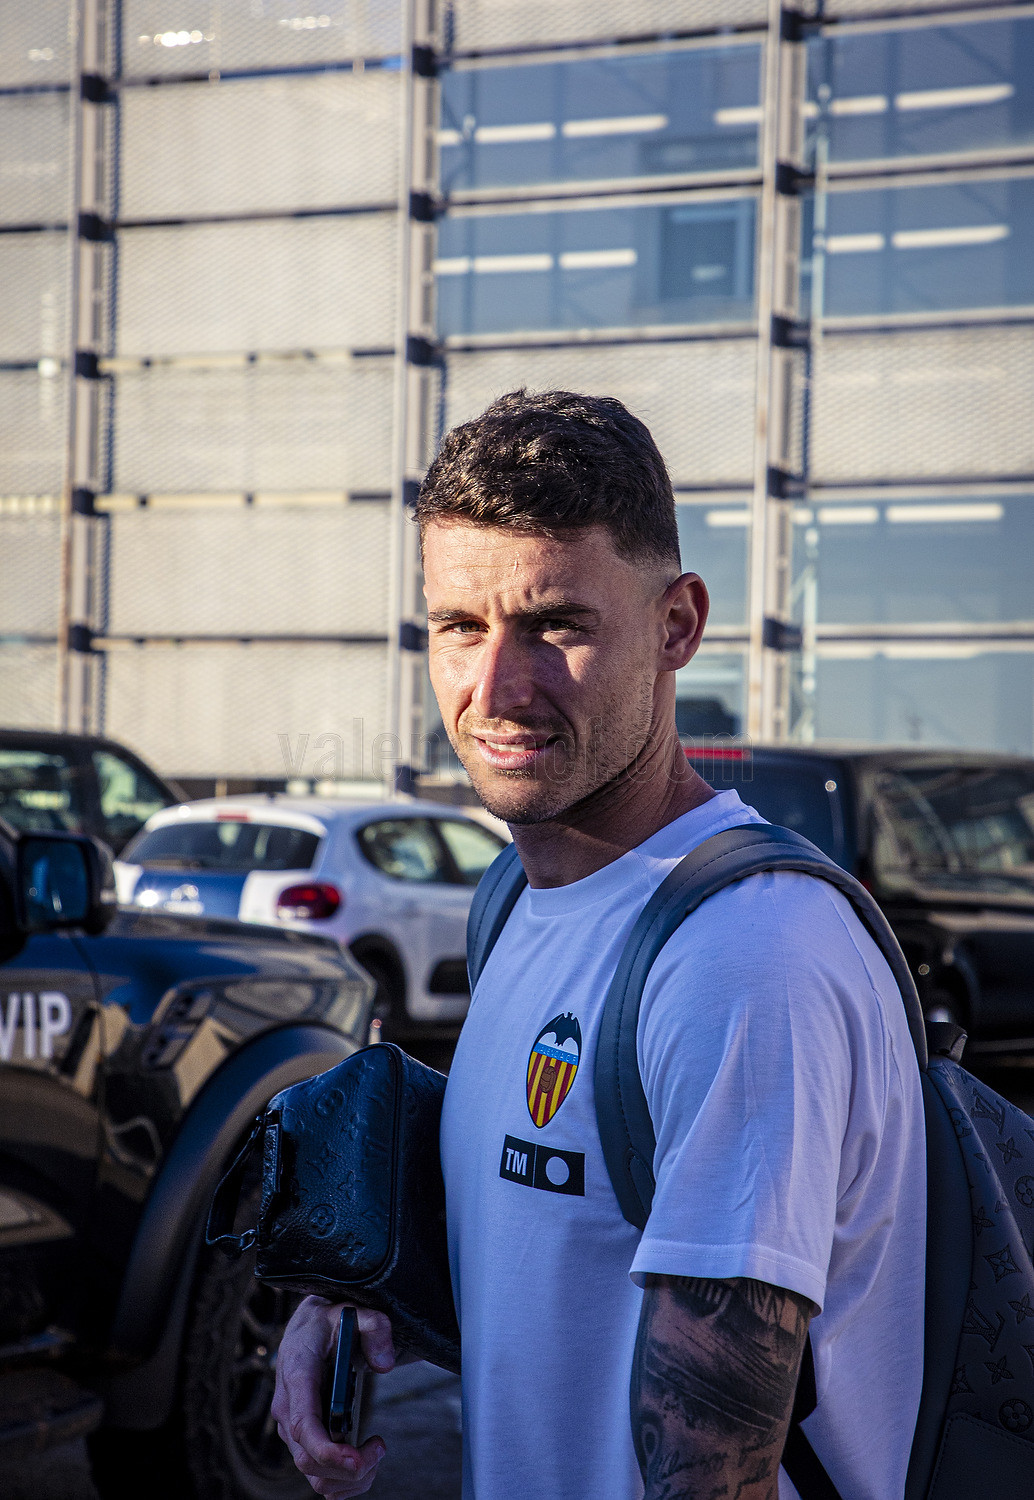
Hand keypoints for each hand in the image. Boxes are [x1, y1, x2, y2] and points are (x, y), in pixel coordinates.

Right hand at [272, 1296, 395, 1496]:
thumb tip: (385, 1365)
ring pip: (313, 1474)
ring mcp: (292, 1428)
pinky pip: (316, 1475)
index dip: (329, 1451)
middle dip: (349, 1468)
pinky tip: (363, 1463)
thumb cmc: (329, 1322)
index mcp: (297, 1376)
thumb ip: (375, 1327)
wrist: (307, 1328)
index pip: (305, 1425)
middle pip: (309, 1460)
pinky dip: (342, 1481)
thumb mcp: (355, 1311)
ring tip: (376, 1452)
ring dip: (348, 1478)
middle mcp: (288, 1408)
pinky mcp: (300, 1439)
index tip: (359, 1459)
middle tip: (380, 1447)